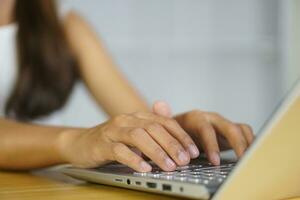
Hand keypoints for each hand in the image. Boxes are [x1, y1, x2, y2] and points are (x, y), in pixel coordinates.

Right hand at [59, 111, 199, 171]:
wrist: (79, 142)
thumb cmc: (112, 141)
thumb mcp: (134, 134)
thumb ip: (154, 135)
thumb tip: (179, 144)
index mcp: (138, 116)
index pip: (164, 122)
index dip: (180, 136)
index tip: (193, 151)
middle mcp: (127, 120)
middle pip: (154, 128)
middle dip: (173, 145)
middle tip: (185, 161)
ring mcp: (113, 130)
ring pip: (138, 137)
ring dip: (157, 152)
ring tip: (170, 166)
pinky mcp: (101, 144)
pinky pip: (119, 151)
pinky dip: (134, 159)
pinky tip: (145, 169)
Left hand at [153, 101, 253, 164]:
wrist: (184, 129)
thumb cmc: (176, 130)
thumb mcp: (168, 125)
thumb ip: (165, 116)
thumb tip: (159, 103)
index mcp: (196, 118)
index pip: (206, 128)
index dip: (211, 144)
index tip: (214, 160)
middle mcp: (212, 119)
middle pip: (229, 127)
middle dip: (236, 144)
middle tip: (240, 161)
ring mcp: (222, 125)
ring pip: (240, 130)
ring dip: (247, 144)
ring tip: (249, 160)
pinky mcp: (231, 132)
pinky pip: (246, 133)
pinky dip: (250, 142)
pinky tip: (251, 155)